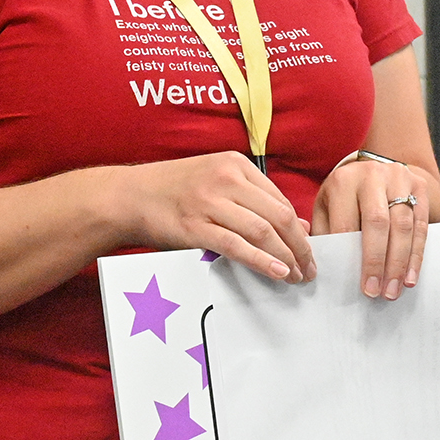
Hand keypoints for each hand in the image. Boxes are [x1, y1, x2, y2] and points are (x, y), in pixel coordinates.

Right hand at [119, 151, 315, 283]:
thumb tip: (297, 224)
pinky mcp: (195, 227)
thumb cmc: (174, 191)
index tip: (307, 249)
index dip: (298, 228)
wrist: (129, 196)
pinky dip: (262, 260)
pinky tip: (276, 272)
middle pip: (278, 215)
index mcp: (235, 164)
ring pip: (262, 231)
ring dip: (285, 257)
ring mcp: (209, 202)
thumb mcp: (217, 183)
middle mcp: (225, 179)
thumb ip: (255, 200)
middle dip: (300, 246)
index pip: (279, 199)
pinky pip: (237, 246)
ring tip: (296, 275)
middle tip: (309, 268)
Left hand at [311, 156, 432, 299]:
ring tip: (396, 288)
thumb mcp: (327, 207)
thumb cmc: (345, 197)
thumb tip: (323, 269)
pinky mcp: (418, 187)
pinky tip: (411, 275)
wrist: (374, 168)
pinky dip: (416, 253)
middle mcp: (371, 176)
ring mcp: (398, 178)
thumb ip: (324, 234)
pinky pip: (421, 224)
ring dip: (401, 262)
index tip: (363, 287)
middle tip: (382, 292)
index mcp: (343, 182)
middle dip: (380, 262)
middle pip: (378, 223)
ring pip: (403, 225)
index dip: (356, 258)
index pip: (348, 224)